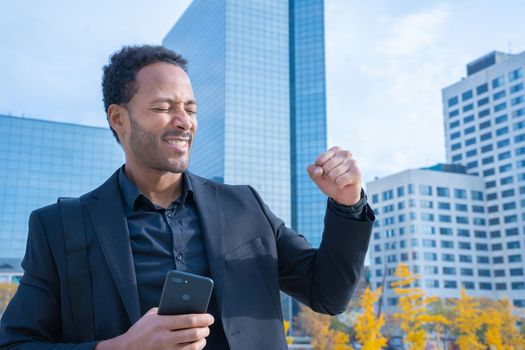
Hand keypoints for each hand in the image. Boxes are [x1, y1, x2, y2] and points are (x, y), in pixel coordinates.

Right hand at [95, 308, 213, 349]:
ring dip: (201, 341)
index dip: (203, 318)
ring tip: (203, 336)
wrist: (126, 349)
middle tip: (208, 327)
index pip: (189, 320)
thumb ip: (167, 311)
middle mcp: (165, 338)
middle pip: (194, 334)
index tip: (210, 317)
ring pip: (193, 347)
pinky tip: (195, 345)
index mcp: (162, 323)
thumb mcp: (151, 316)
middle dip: (205, 330)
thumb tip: (186, 308)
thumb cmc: (140, 330)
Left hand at [307, 146, 361, 205]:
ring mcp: (352, 162)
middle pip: (326, 168)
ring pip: (333, 175)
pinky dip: (339, 185)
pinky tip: (344, 184)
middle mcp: (345, 153)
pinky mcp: (357, 172)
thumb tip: (318, 171)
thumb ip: (312, 170)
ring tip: (339, 180)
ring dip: (333, 181)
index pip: (319, 160)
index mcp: (335, 150)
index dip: (319, 170)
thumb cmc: (329, 181)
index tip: (325, 172)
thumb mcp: (317, 176)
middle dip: (327, 176)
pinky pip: (340, 181)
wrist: (342, 195)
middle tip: (334, 178)